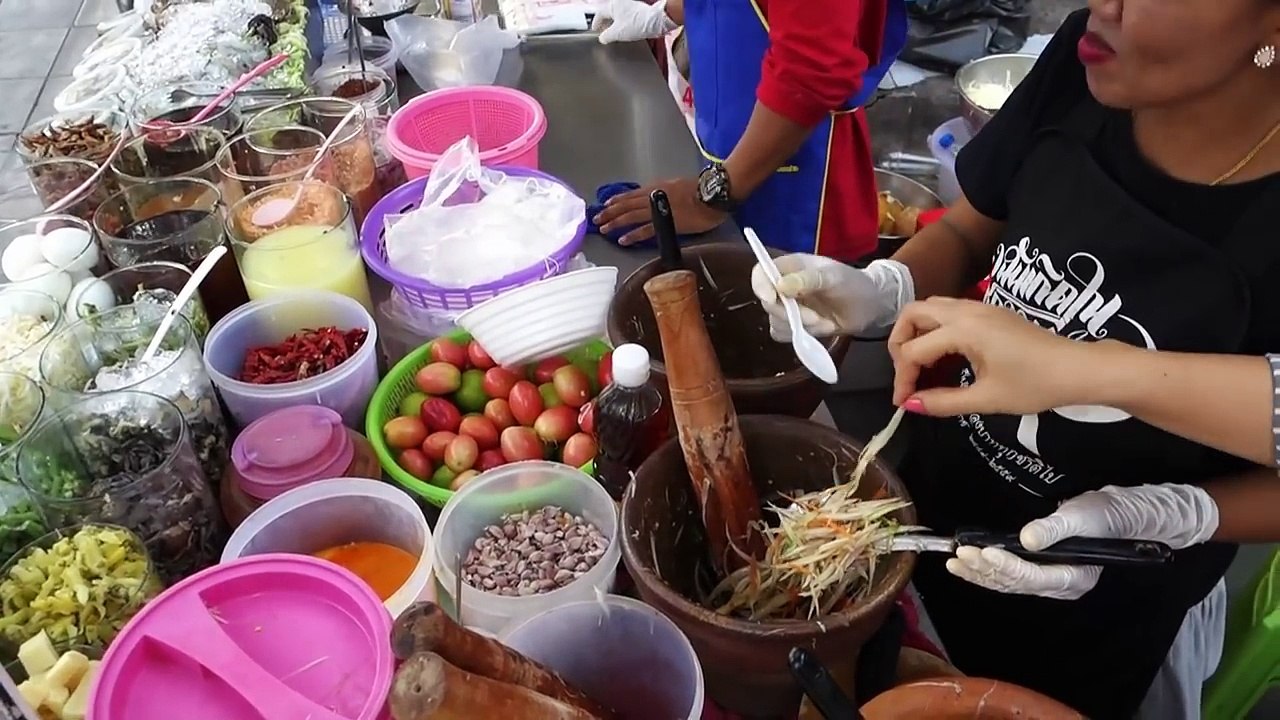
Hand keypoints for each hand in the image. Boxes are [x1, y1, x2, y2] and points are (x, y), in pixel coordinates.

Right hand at [592, 0, 677, 42]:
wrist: (655, 21)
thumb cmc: (636, 24)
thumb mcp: (617, 34)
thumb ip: (606, 36)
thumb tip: (602, 38)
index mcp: (612, 5)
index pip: (599, 15)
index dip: (595, 24)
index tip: (595, 31)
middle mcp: (619, 3)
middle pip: (608, 14)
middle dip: (605, 24)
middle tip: (603, 34)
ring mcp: (629, 5)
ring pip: (617, 15)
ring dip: (614, 24)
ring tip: (614, 34)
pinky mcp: (637, 10)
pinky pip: (625, 16)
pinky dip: (622, 23)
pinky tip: (625, 31)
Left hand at [592, 178, 725, 244]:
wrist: (712, 196)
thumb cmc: (699, 190)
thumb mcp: (676, 184)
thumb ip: (662, 192)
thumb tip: (654, 198)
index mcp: (656, 187)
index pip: (631, 194)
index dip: (617, 200)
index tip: (605, 205)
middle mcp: (652, 197)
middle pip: (626, 205)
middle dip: (609, 212)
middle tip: (597, 219)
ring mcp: (657, 210)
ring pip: (630, 216)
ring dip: (615, 222)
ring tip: (604, 229)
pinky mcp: (665, 223)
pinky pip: (644, 230)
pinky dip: (632, 234)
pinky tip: (622, 240)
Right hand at [750, 255, 913, 338]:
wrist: (870, 306)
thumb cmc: (854, 285)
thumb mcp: (836, 278)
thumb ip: (809, 280)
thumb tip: (780, 285)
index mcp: (792, 267)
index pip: (762, 272)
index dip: (761, 285)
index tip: (773, 299)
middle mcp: (785, 285)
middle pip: (768, 301)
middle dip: (791, 314)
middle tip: (816, 318)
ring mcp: (789, 306)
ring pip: (774, 320)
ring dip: (798, 327)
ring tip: (824, 323)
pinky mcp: (794, 325)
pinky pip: (782, 333)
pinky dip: (798, 336)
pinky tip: (818, 331)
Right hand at [888, 297, 1102, 414]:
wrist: (1077, 369)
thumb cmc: (1035, 385)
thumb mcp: (987, 399)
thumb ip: (943, 401)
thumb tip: (910, 405)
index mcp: (963, 330)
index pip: (913, 350)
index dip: (903, 379)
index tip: (904, 403)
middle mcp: (966, 310)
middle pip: (913, 314)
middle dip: (900, 344)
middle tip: (907, 375)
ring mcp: (978, 307)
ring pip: (930, 308)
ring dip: (917, 334)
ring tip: (922, 367)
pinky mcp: (988, 311)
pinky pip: (948, 312)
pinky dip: (935, 330)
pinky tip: (945, 359)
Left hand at [947, 484, 1218, 599]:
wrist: (1114, 516)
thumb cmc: (1100, 515)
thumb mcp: (1079, 516)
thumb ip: (1055, 529)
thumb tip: (1027, 539)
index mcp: (1074, 577)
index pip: (1033, 576)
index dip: (1007, 565)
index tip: (983, 551)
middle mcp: (1058, 585)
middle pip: (1015, 583)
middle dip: (985, 568)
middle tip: (960, 553)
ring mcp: (1046, 581)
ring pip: (1007, 583)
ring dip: (979, 573)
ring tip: (954, 561)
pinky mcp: (1036, 572)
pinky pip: (1006, 577)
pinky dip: (984, 571)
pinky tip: (963, 564)